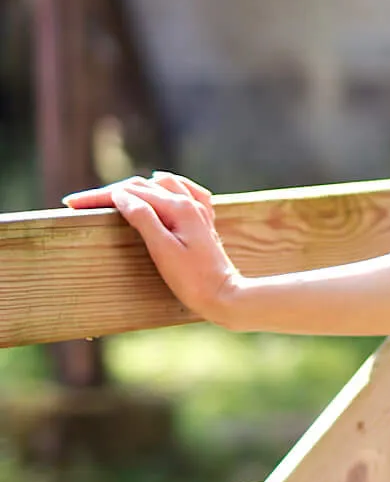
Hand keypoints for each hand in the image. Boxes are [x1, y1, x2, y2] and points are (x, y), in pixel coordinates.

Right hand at [62, 170, 243, 324]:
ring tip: (111, 196)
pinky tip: (164, 189)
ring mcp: (198, 211)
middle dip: (109, 193)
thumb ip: (143, 219)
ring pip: (162, 186)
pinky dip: (168, 188)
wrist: (225, 295)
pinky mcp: (204, 222)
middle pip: (143, 187)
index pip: (130, 194)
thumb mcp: (162, 250)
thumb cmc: (192, 279)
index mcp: (178, 207)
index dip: (98, 198)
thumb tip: (121, 196)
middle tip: (80, 202)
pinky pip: (186, 193)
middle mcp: (190, 203)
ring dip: (135, 187)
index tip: (72, 203)